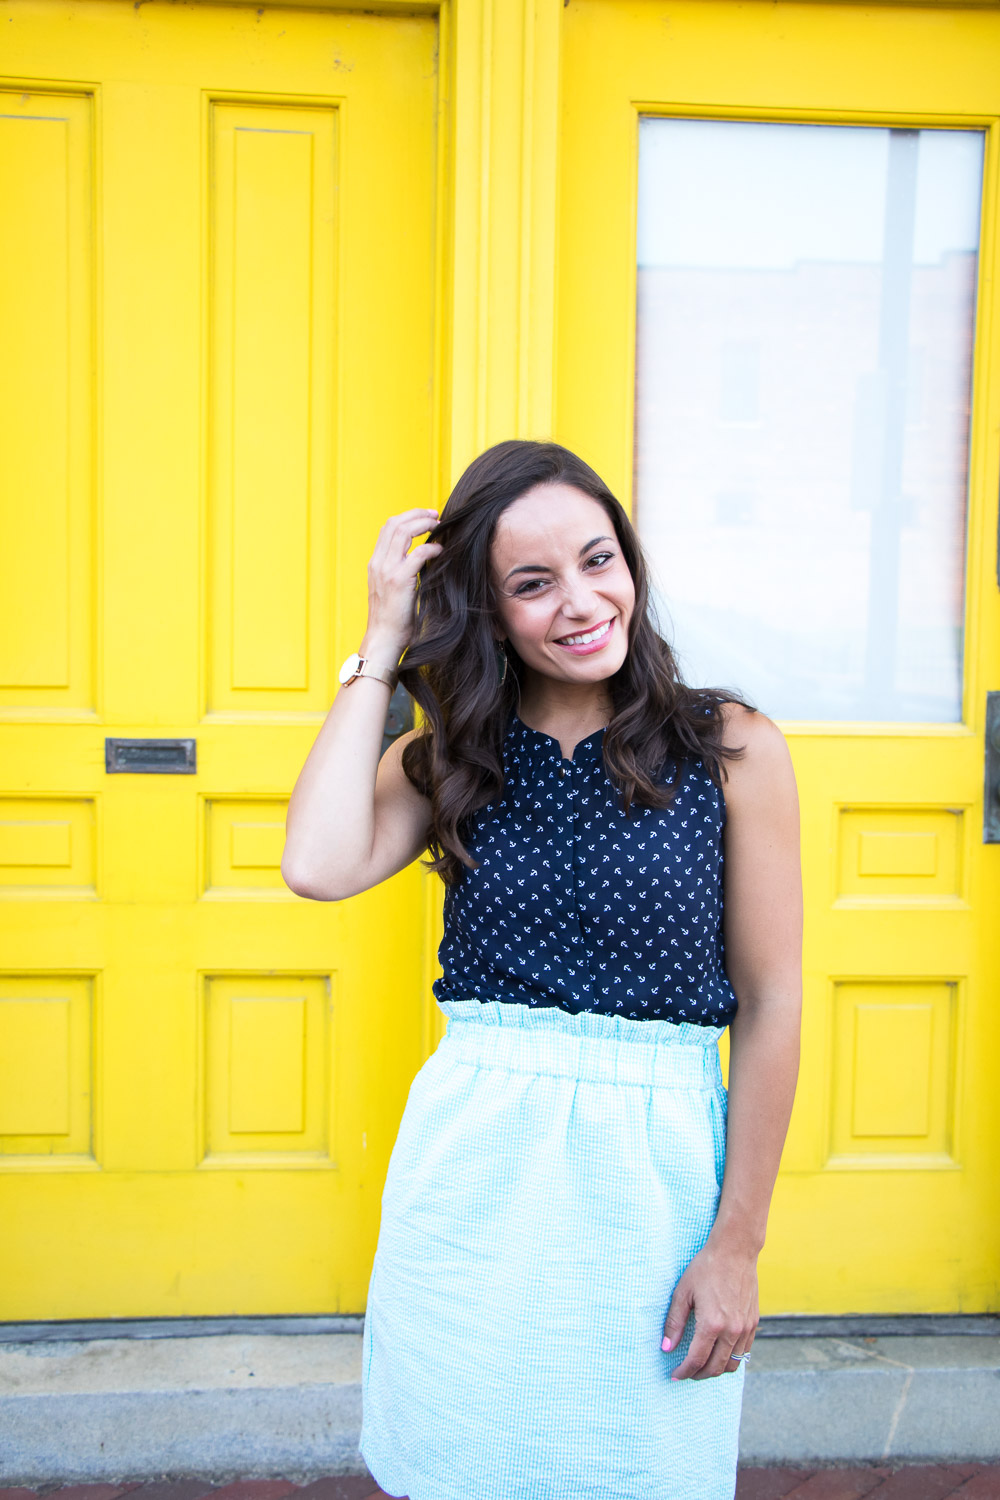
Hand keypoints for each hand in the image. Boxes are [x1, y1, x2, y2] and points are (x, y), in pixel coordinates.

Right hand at [364, 509, 443, 654]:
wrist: (384, 639)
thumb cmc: (392, 619)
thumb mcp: (391, 589)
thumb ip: (400, 572)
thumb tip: (421, 558)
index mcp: (375, 563)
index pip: (387, 528)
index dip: (407, 517)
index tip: (425, 517)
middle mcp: (378, 563)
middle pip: (394, 523)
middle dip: (416, 514)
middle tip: (435, 515)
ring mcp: (387, 570)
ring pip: (403, 531)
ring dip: (423, 524)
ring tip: (438, 526)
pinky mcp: (399, 580)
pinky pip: (418, 553)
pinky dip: (431, 548)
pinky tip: (440, 551)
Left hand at [660, 1239, 758, 1379]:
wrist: (735, 1251)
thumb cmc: (706, 1268)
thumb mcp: (683, 1292)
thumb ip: (675, 1323)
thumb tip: (666, 1348)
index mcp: (712, 1324)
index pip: (697, 1360)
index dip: (684, 1371)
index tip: (675, 1375)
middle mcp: (731, 1331)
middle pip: (715, 1367)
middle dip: (699, 1375)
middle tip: (687, 1372)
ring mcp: (745, 1328)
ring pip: (732, 1364)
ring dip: (716, 1370)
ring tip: (702, 1365)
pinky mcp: (753, 1323)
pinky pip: (744, 1352)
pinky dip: (731, 1358)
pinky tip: (719, 1352)